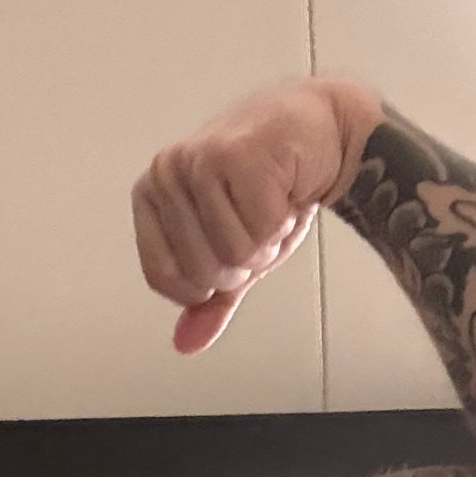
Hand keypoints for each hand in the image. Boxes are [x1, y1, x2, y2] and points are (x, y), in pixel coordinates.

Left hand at [132, 76, 382, 354]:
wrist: (324, 132)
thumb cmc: (274, 187)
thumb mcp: (234, 251)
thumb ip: (208, 299)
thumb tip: (185, 344)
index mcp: (151, 195)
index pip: (164, 278)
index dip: (207, 284)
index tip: (231, 250)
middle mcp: (166, 173)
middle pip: (201, 271)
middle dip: (244, 262)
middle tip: (259, 221)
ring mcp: (198, 160)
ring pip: (232, 253)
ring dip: (267, 241)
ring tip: (273, 203)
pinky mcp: (238, 155)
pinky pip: (260, 231)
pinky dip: (283, 222)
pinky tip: (286, 190)